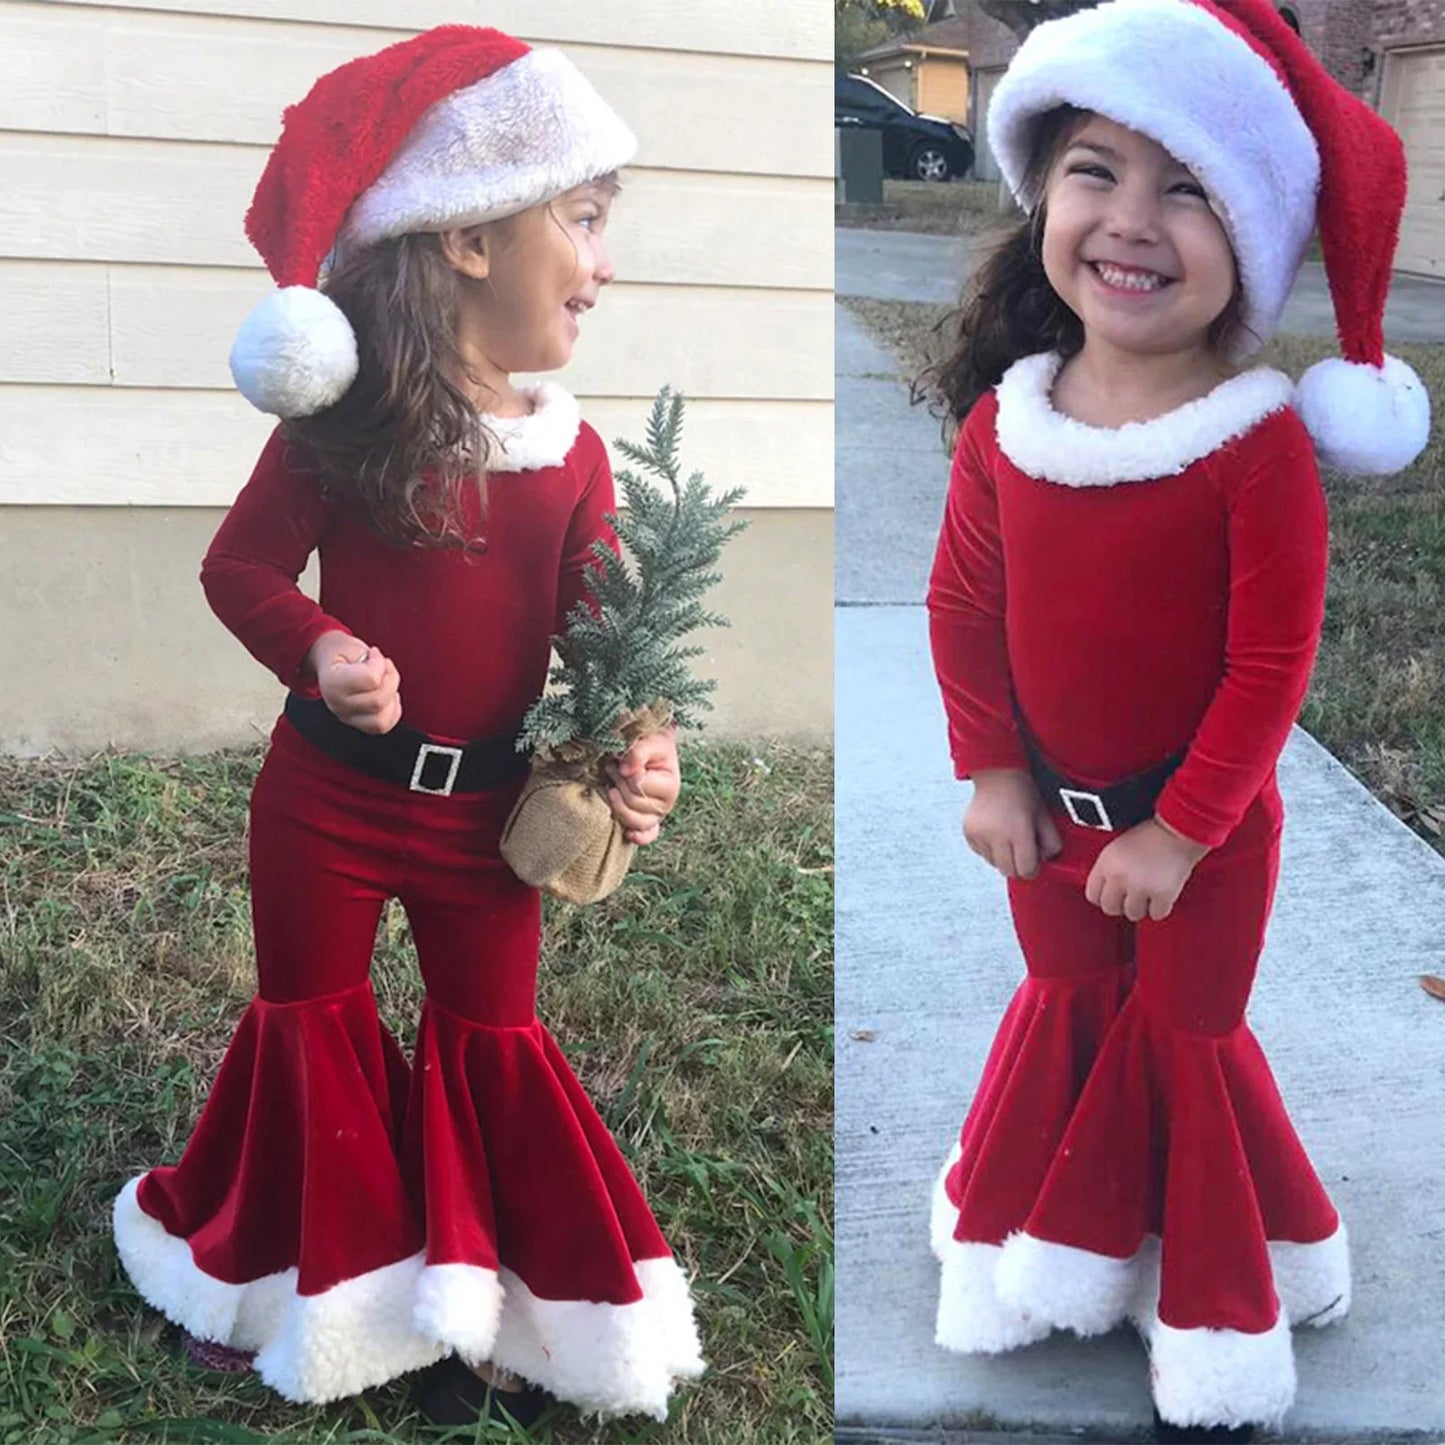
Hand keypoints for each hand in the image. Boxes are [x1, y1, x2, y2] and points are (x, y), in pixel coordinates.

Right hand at [309, 630, 401, 734]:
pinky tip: (388, 694)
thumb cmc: (342, 652)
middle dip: (391, 679)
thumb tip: (384, 671)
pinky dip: (393, 710)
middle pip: (378, 702)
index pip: (371, 679)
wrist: (330, 660)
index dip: (379, 663)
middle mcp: (337, 704)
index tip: (373, 653)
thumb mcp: (352, 646)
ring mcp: (346, 716)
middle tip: (384, 665)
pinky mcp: (357, 723)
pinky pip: (383, 726)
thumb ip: (370, 659)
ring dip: (392, 698)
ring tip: (385, 682)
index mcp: (333, 682)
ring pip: (381, 720)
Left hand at [602, 728, 679, 845]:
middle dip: (618, 783)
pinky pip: (647, 836)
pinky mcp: (647, 822)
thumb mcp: (650, 741)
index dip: (626, 773)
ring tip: (612, 785)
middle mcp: (666, 805)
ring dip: (618, 803)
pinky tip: (629, 834)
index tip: (621, 760)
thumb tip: (626, 771)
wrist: (653, 748)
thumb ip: (638, 753)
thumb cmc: (653, 744)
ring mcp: (656, 816)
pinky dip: (639, 837)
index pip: (639, 786)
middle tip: (613, 767)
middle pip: (633, 803)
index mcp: (670, 786)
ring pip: (634, 822)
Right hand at [964, 768, 1062, 879]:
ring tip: (1008, 837)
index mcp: (1018, 831)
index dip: (1033, 868)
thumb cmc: (1024, 793)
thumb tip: (1044, 861)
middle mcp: (996, 835)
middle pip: (1008, 871)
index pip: (1026, 870)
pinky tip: (996, 832)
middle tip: (1022, 849)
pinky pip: (982, 854)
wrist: (997, 774)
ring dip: (1003, 857)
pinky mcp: (969, 834)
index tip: (1035, 859)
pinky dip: (990, 849)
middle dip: (1018, 865)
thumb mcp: (1045, 817)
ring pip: (994, 864)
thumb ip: (1052, 844)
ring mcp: (979, 835)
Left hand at [1084, 816, 1210, 921]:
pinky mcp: (1162, 895)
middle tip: (1130, 896)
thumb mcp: (1118, 847)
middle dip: (1120, 904)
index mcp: (1106, 863)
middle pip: (1110, 908)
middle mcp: (1120, 876)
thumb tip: (1104, 890)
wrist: (1179, 830)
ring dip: (1141, 906)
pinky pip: (1156, 914)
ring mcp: (1141, 887)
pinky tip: (1161, 895)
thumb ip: (1108, 869)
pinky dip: (1160, 908)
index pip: (1092, 895)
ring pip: (1133, 914)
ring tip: (1148, 892)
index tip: (1111, 896)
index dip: (1103, 897)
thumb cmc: (1151, 835)